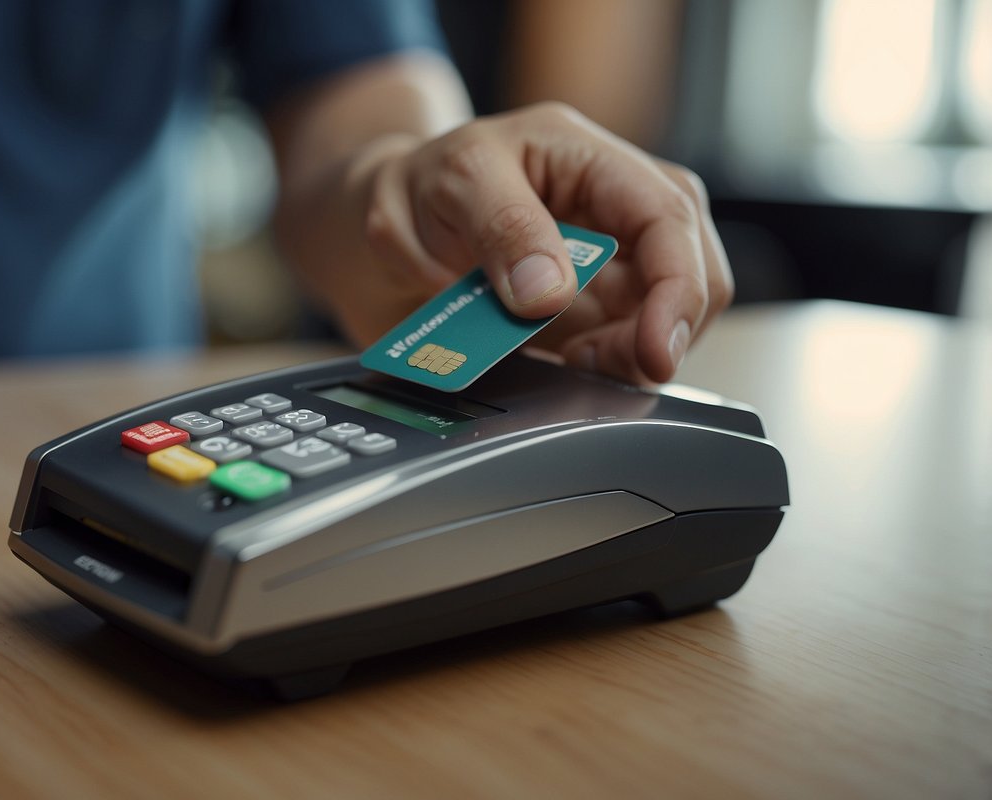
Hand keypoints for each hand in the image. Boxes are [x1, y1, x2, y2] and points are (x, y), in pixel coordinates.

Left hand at [348, 102, 731, 384]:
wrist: (381, 228)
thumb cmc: (419, 185)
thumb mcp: (450, 183)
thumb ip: (502, 228)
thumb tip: (552, 291)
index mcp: (588, 158)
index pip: (669, 214)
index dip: (679, 285)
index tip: (655, 348)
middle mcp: (610, 210)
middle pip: (689, 270)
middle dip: (664, 328)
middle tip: (601, 363)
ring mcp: (602, 265)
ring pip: (660, 318)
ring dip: (632, 354)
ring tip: (574, 362)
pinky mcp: (584, 313)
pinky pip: (617, 348)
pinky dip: (605, 369)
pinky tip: (566, 368)